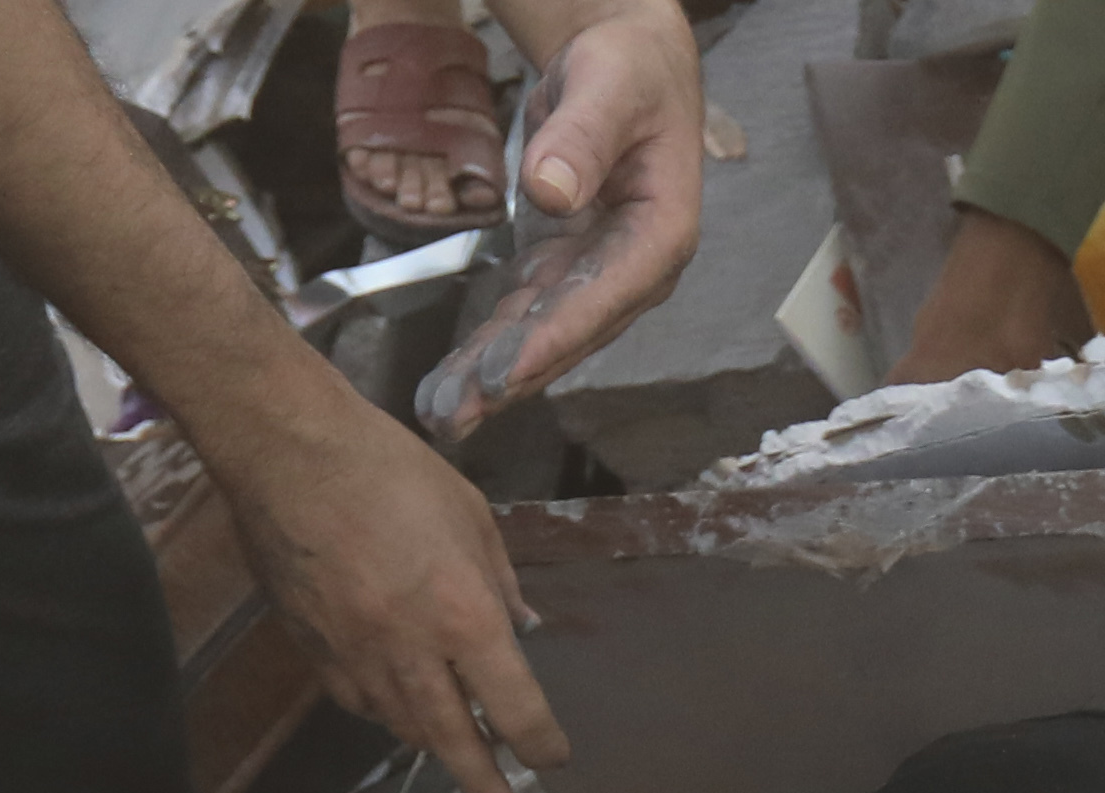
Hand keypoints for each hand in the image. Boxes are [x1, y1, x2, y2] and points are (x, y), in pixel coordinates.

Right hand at [213, 396, 567, 792]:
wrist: (286, 451)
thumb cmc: (391, 469)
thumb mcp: (471, 517)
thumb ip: (500, 585)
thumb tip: (522, 633)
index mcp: (463, 614)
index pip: (514, 707)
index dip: (540, 743)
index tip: (553, 759)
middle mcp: (410, 650)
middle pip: (453, 739)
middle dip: (482, 782)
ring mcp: (355, 655)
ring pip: (401, 725)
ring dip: (433, 744)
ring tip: (455, 756)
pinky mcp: (312, 649)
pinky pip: (357, 701)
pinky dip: (384, 711)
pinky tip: (397, 706)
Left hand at [416, 7, 706, 440]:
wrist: (630, 63)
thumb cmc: (630, 70)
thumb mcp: (610, 85)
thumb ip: (584, 136)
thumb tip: (552, 191)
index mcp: (661, 232)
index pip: (604, 297)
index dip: (554, 339)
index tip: (505, 376)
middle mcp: (635, 267)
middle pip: (571, 333)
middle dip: (513, 378)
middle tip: (457, 418)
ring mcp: (600, 272)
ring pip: (543, 333)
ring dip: (494, 375)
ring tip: (444, 413)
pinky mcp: (567, 266)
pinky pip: (525, 312)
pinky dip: (491, 344)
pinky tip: (455, 376)